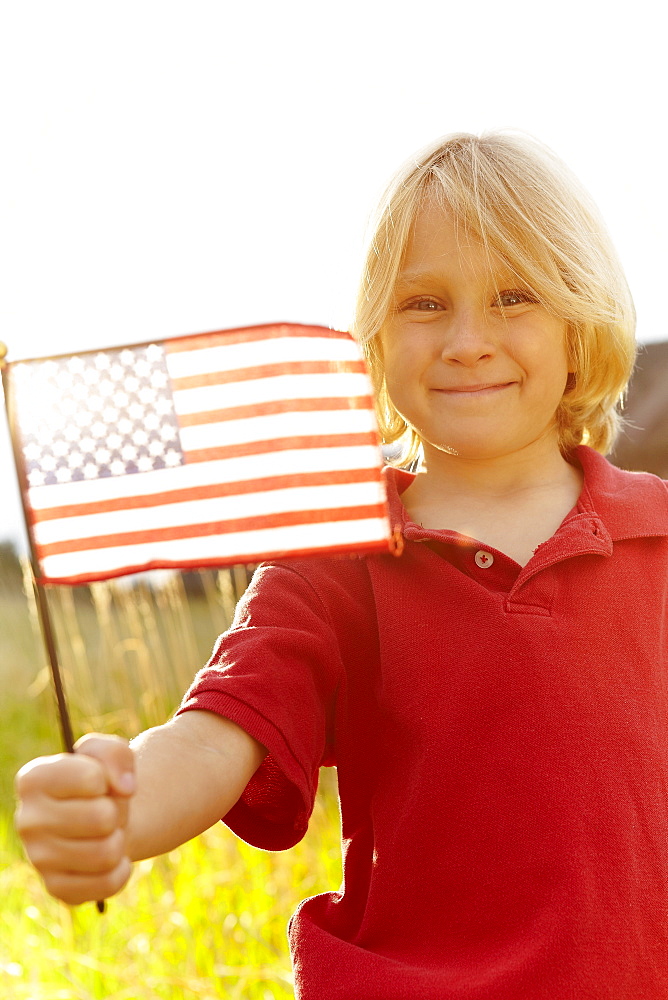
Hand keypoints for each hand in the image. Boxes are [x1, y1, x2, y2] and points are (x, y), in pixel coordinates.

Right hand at [15, 734, 135, 904]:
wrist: (102, 818)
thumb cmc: (102, 782)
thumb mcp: (109, 753)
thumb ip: (116, 753)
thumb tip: (125, 788)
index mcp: (33, 779)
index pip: (92, 778)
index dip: (108, 779)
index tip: (99, 782)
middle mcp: (27, 819)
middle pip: (101, 818)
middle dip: (116, 811)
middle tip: (105, 810)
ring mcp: (38, 858)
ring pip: (106, 853)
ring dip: (119, 839)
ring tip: (106, 832)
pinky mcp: (56, 887)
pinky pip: (107, 884)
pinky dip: (121, 869)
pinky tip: (110, 858)